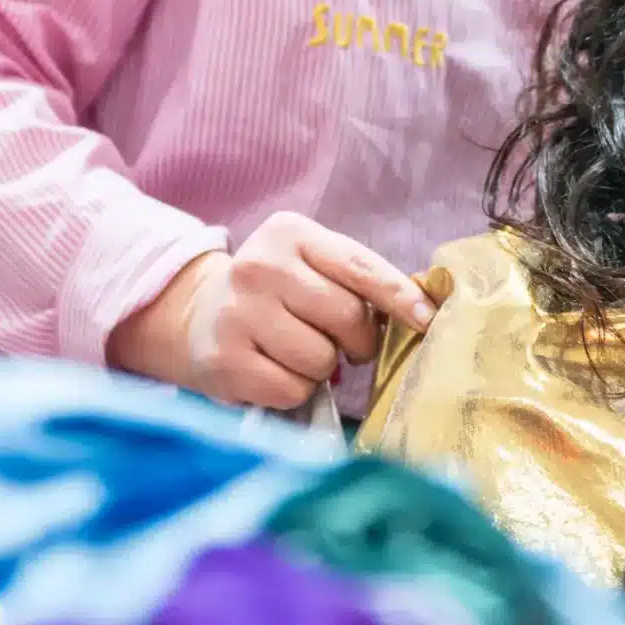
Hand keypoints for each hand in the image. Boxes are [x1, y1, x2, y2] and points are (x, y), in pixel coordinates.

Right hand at [107, 212, 434, 409]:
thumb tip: (420, 310)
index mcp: (291, 234)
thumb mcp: (311, 265)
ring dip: (324, 368)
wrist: (197, 316)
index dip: (399, 296)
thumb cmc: (277, 293)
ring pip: (321, 359)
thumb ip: (358, 280)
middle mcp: (260, 267)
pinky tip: (277, 372)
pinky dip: (296, 390)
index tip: (426, 320)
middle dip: (360, 342)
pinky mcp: (225, 359)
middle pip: (345, 316)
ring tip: (301, 355)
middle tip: (348, 347)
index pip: (359, 267)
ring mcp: (238, 313)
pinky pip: (292, 389)